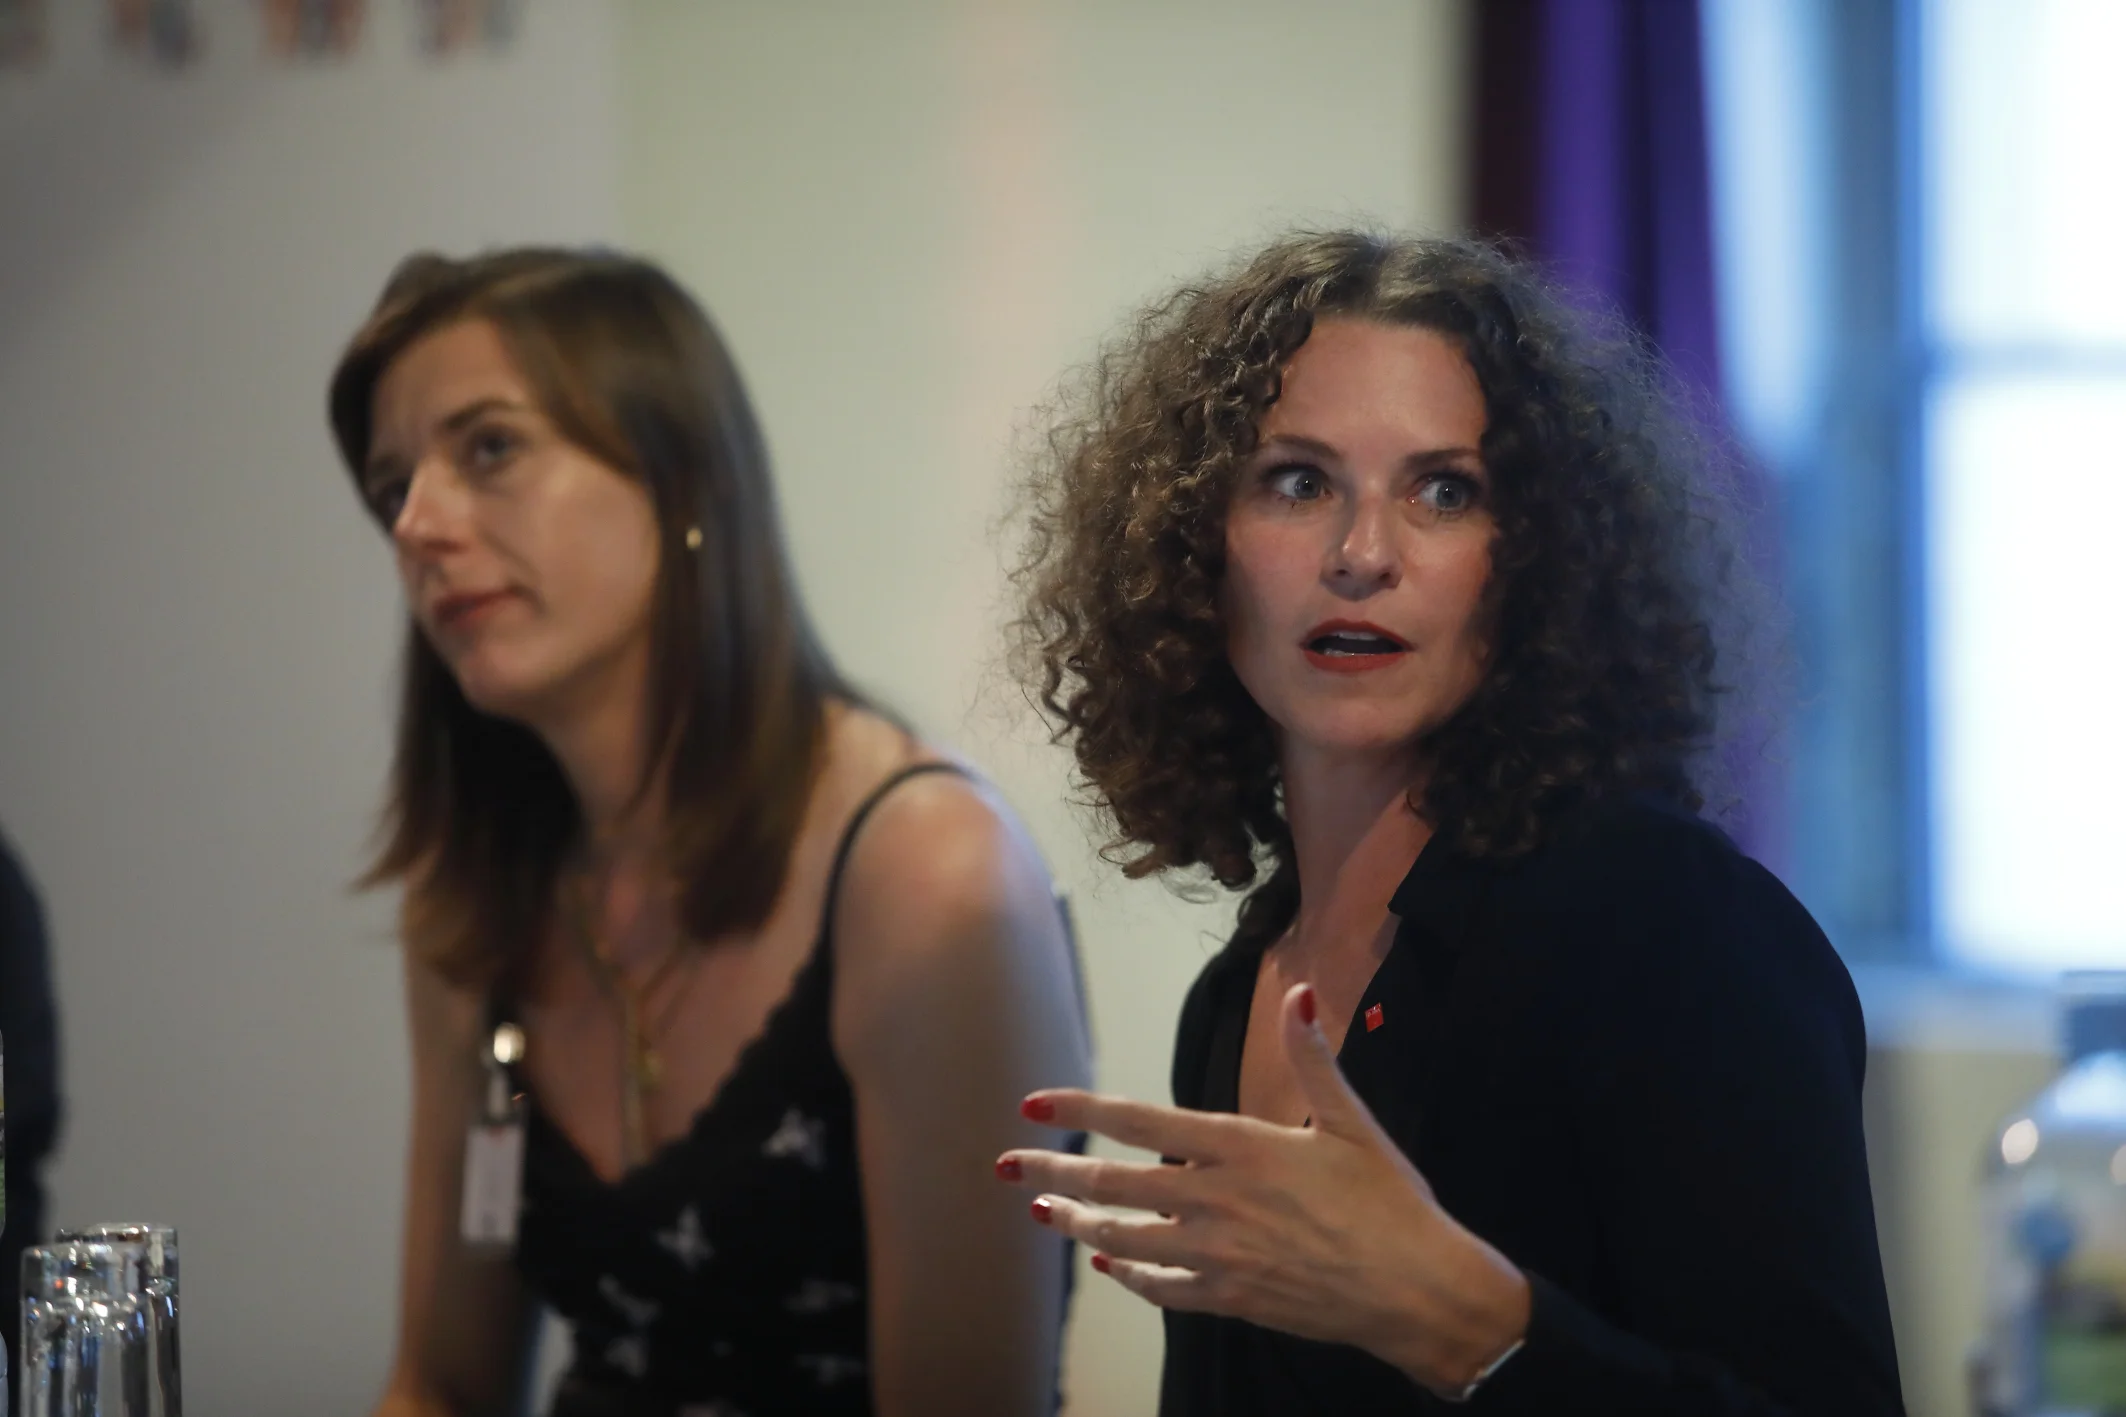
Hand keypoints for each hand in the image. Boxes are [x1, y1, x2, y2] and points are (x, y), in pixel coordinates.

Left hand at [996, 982, 1529, 1395]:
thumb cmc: (1391, 1201)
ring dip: (1079, 1222)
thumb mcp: (1355, 1121)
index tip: (1034, 1103)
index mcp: (1244, 1148)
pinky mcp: (1233, 1299)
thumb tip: (1299, 993)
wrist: (1418, 1292)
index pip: (1143, 1121)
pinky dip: (1131, 1275)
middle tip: (1006, 1164)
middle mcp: (1220, 1201)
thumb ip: (1315, 1059)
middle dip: (1056, 1169)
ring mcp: (1221, 1256)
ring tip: (1042, 1210)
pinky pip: (1165, 1289)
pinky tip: (1110, 1263)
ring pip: (1128, 1237)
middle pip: (1117, 1182)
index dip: (1083, 1109)